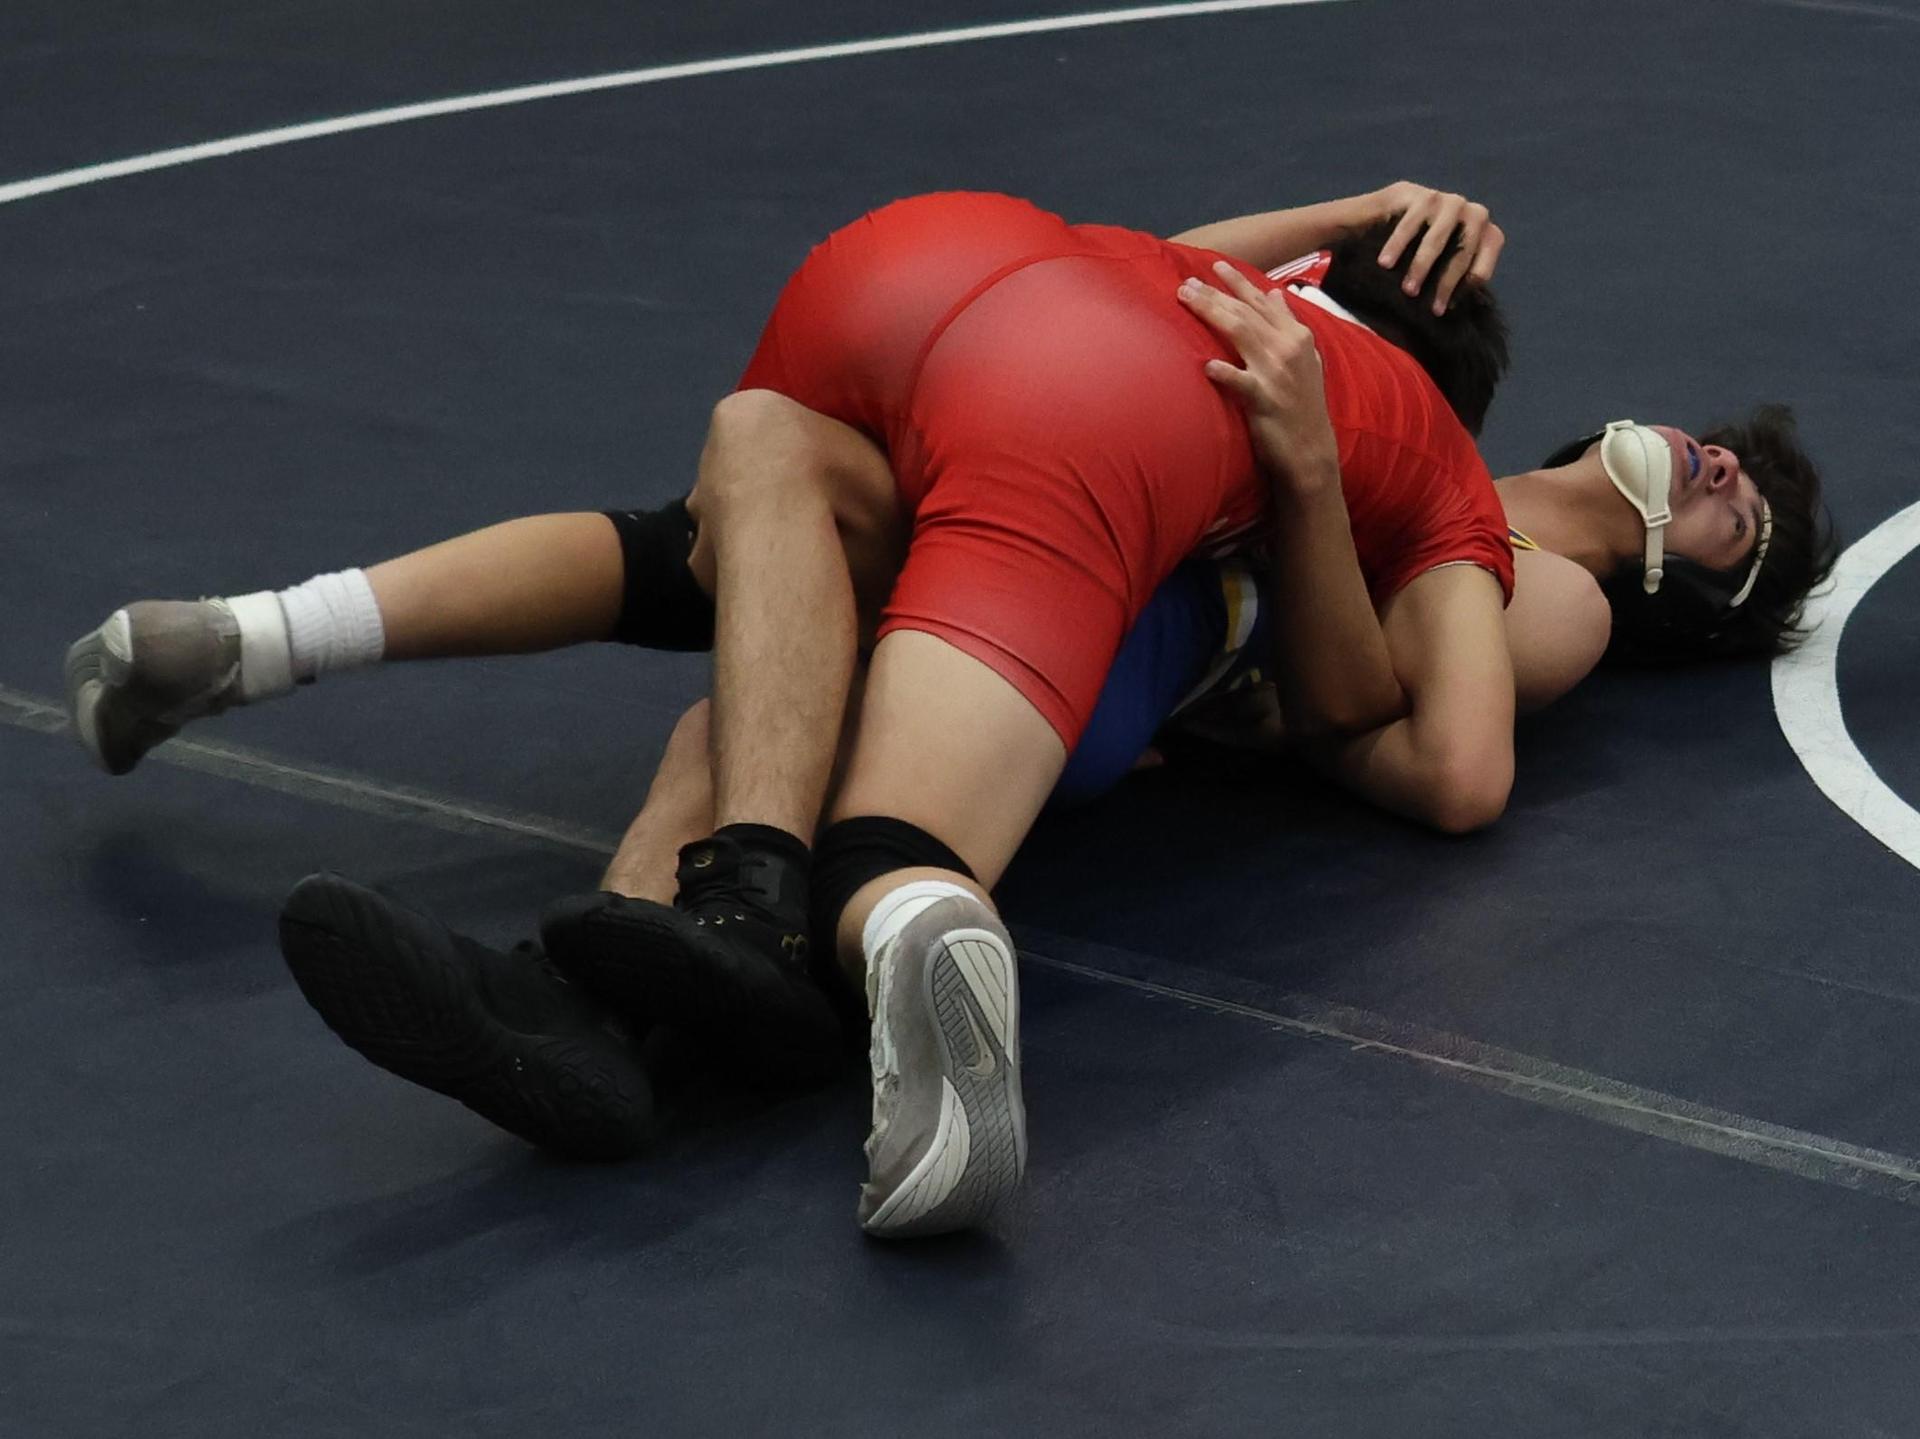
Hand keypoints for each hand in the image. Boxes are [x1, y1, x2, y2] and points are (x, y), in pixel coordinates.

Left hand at [1177, 261, 1339, 496]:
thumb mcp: (1305, 357)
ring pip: (1240, 333)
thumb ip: (1288, 324)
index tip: (1215, 267)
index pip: (1262, 302)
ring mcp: (1276, 373)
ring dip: (1211, 313)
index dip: (1238, 283)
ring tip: (1185, 300)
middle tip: (1187, 283)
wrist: (1310, 449)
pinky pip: (1241, 382)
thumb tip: (1275, 294)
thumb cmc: (1302, 404)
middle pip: (1245, 312)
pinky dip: (1224, 373)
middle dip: (1214, 294)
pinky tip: (1205, 366)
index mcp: (1296, 336)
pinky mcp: (1265, 400)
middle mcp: (1287, 348)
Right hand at [1369, 181, 1503, 314]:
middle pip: (1464, 251)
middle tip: (1431, 308)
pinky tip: (1385, 263)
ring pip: (1438, 239)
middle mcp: (1472, 212)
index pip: (1486, 260)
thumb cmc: (1411, 251)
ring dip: (1422, 266)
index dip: (1467, 286)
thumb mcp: (1439, 266)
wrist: (1372, 219)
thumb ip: (1453, 278)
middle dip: (1447, 282)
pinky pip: (1411, 224)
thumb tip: (1456, 309)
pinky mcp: (1420, 194)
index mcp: (1484, 232)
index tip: (1445, 308)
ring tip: (1407, 289)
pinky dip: (1398, 245)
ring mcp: (1447, 200)